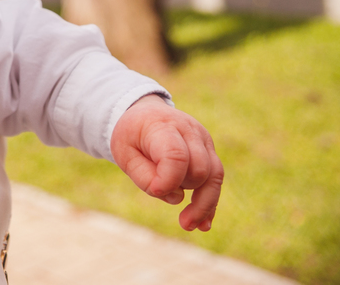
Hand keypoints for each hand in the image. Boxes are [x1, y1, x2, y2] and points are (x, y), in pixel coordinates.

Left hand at [110, 94, 223, 230]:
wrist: (143, 114)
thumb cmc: (131, 136)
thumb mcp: (123, 154)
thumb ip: (144, 176)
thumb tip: (176, 197)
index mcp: (162, 126)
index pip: (176, 155)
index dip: (168, 180)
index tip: (156, 192)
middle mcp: (189, 131)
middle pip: (199, 168)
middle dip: (184, 189)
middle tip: (161, 195)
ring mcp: (203, 140)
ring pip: (214, 176)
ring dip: (204, 204)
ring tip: (187, 225)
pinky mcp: (210, 152)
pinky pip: (216, 180)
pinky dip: (210, 202)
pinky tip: (203, 224)